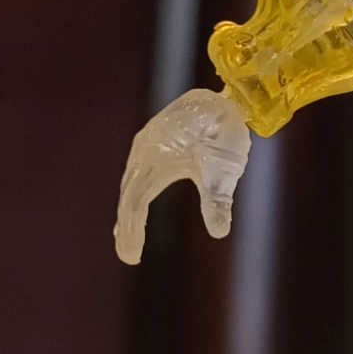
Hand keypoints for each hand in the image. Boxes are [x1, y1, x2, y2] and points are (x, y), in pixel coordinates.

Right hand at [114, 87, 251, 264]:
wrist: (225, 96)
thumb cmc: (224, 131)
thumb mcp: (225, 169)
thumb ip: (218, 200)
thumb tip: (218, 233)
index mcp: (153, 161)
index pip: (134, 204)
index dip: (132, 232)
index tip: (132, 257)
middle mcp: (143, 153)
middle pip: (128, 196)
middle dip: (127, 226)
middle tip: (129, 254)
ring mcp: (146, 146)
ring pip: (131, 183)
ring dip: (128, 210)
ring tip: (127, 235)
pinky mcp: (154, 142)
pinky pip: (138, 172)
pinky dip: (134, 193)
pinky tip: (137, 205)